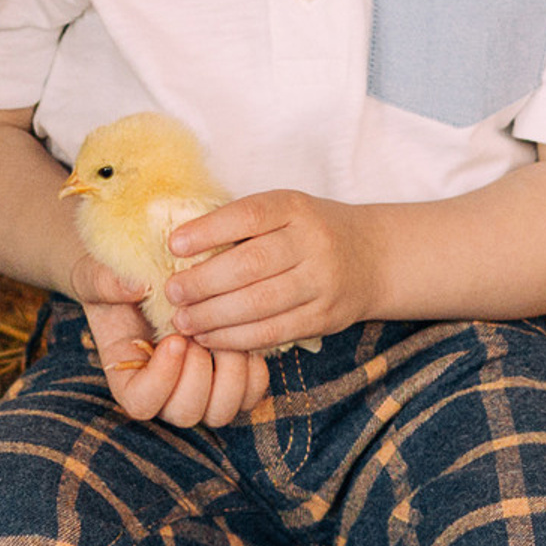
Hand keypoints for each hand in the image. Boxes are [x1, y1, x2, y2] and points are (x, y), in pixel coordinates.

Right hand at [69, 250, 269, 427]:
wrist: (142, 271)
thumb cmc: (115, 278)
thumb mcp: (98, 274)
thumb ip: (106, 283)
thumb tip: (136, 286)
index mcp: (127, 375)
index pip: (141, 404)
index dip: (161, 380)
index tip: (174, 340)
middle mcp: (163, 392)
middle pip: (185, 413)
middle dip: (199, 375)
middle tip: (198, 334)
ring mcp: (198, 389)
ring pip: (221, 411)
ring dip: (230, 374)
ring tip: (223, 334)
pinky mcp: (228, 378)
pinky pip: (251, 394)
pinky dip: (253, 369)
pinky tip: (242, 334)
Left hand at [163, 189, 382, 350]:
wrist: (373, 256)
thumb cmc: (308, 231)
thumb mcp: (284, 211)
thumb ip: (241, 224)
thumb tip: (179, 247)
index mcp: (295, 207)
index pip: (249, 216)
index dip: (208, 231)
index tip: (173, 245)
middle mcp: (312, 242)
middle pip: (251, 264)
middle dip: (203, 282)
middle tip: (172, 293)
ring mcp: (321, 282)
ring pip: (260, 304)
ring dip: (214, 317)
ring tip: (182, 322)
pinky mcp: (324, 317)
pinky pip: (274, 332)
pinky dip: (236, 338)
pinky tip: (209, 338)